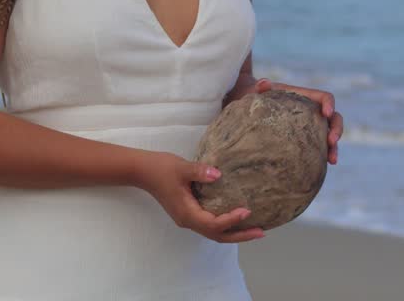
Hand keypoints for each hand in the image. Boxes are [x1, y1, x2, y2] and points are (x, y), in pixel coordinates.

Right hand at [134, 151, 266, 242]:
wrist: (142, 171)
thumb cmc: (161, 169)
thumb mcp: (181, 168)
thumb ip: (199, 171)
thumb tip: (218, 174)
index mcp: (187, 213)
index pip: (213, 224)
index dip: (231, 220)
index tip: (247, 210)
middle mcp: (188, 221)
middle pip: (217, 235)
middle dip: (240, 235)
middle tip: (261, 232)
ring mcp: (188, 219)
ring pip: (214, 232)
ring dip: (234, 232)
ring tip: (254, 229)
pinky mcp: (188, 213)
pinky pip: (210, 225)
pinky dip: (225, 225)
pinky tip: (236, 218)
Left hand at [229, 77, 342, 164]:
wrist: (253, 106)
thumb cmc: (258, 96)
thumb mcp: (260, 91)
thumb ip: (263, 86)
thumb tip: (263, 84)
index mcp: (307, 97)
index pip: (325, 98)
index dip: (329, 105)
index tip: (326, 113)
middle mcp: (313, 112)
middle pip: (334, 119)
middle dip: (337, 130)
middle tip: (332, 141)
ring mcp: (311, 127)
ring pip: (330, 136)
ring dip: (334, 148)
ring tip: (332, 160)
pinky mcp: (306, 141)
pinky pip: (319, 149)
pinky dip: (323, 157)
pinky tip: (322, 168)